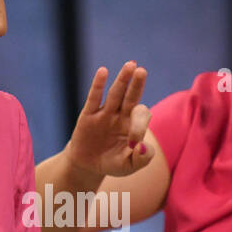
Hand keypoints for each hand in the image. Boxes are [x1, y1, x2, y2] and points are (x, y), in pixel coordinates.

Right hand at [65, 62, 151, 179]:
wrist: (88, 165)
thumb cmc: (113, 163)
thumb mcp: (129, 166)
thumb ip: (142, 159)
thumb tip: (143, 146)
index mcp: (135, 125)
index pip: (140, 117)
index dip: (139, 127)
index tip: (134, 145)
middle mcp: (121, 115)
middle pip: (131, 97)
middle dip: (137, 84)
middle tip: (142, 71)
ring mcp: (105, 113)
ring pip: (115, 94)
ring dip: (122, 80)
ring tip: (130, 65)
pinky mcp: (88, 115)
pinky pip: (94, 98)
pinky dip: (98, 85)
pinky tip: (103, 71)